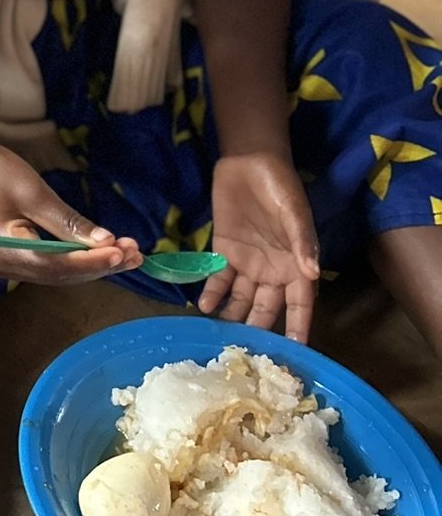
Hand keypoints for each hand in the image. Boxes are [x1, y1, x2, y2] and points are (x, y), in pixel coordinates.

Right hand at [0, 143, 142, 284]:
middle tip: (136, 253)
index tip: (123, 252)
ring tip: (128, 253)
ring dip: (92, 264)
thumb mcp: (35, 194)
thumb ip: (69, 223)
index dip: (91, 261)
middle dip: (99, 264)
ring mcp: (8, 265)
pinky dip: (78, 259)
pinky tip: (102, 252)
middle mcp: (4, 267)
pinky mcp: (15, 259)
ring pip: (58, 273)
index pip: (56, 265)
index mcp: (4, 252)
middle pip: (60, 274)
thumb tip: (106, 242)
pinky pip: (51, 265)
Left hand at [198, 152, 319, 340]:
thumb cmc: (280, 186)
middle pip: (266, 308)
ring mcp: (247, 263)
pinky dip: (212, 293)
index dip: (298, 327)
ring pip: (241, 299)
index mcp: (295, 265)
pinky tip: (204, 306)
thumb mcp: (294, 213)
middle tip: (247, 354)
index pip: (299, 305)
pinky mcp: (223, 251)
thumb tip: (312, 272)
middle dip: (258, 330)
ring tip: (221, 337)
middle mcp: (272, 271)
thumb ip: (302, 242)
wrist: (249, 161)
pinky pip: (218, 279)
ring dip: (233, 316)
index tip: (295, 353)